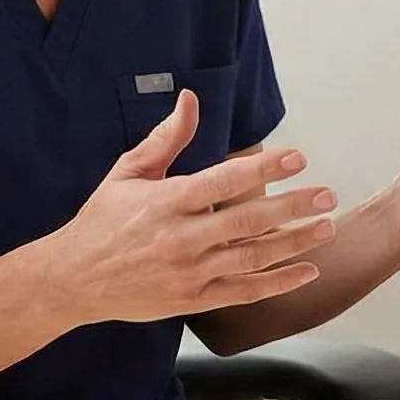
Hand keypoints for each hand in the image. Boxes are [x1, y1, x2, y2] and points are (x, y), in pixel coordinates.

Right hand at [28, 92, 340, 326]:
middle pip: (248, 221)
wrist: (72, 279)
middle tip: (327, 195)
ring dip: (295, 243)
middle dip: (293, 207)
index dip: (264, 168)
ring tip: (327, 227)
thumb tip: (190, 99)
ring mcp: (190, 273)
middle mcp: (181, 238)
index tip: (297, 157)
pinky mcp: (193, 300)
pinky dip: (278, 284)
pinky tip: (307, 271)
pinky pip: (243, 292)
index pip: (224, 181)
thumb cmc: (102, 220)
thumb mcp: (128, 172)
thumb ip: (166, 138)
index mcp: (166, 202)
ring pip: (253, 258)